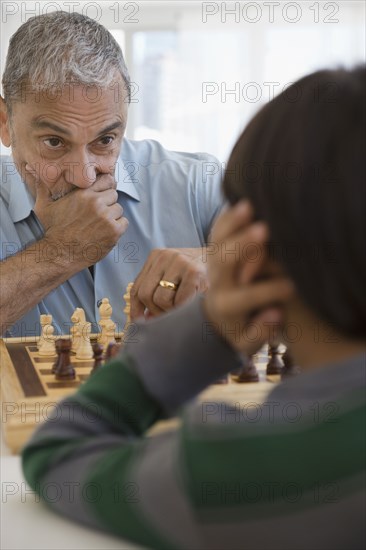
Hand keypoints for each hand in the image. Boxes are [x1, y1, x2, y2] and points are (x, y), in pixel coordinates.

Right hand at [28, 166, 128, 267]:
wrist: (58, 254)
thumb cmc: (51, 232)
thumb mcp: (44, 206)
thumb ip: (43, 187)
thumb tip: (32, 169)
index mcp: (83, 194)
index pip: (106, 180)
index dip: (106, 187)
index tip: (103, 194)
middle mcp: (96, 203)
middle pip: (114, 195)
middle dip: (108, 203)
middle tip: (97, 215)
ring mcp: (106, 217)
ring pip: (119, 209)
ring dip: (112, 217)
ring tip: (99, 226)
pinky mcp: (113, 231)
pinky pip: (124, 223)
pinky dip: (118, 228)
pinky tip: (105, 233)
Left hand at [130, 248, 207, 319]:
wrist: (225, 261)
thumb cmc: (198, 274)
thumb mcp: (173, 276)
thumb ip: (156, 291)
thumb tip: (142, 319)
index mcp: (156, 256)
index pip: (136, 287)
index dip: (136, 308)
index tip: (140, 321)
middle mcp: (165, 256)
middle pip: (145, 294)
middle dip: (155, 311)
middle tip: (168, 314)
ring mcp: (180, 262)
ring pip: (160, 299)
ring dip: (170, 310)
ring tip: (183, 305)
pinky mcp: (194, 271)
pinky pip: (179, 301)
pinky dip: (183, 308)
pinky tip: (193, 302)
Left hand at [203, 201, 293, 355]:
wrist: (215, 316)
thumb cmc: (240, 329)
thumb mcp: (248, 343)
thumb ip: (261, 332)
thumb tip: (275, 314)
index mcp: (225, 306)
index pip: (245, 297)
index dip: (267, 292)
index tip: (291, 287)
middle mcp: (215, 282)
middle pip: (225, 262)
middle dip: (244, 246)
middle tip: (264, 230)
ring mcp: (211, 264)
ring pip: (218, 241)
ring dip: (233, 223)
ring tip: (248, 205)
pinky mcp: (212, 251)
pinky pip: (216, 231)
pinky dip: (227, 216)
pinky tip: (240, 200)